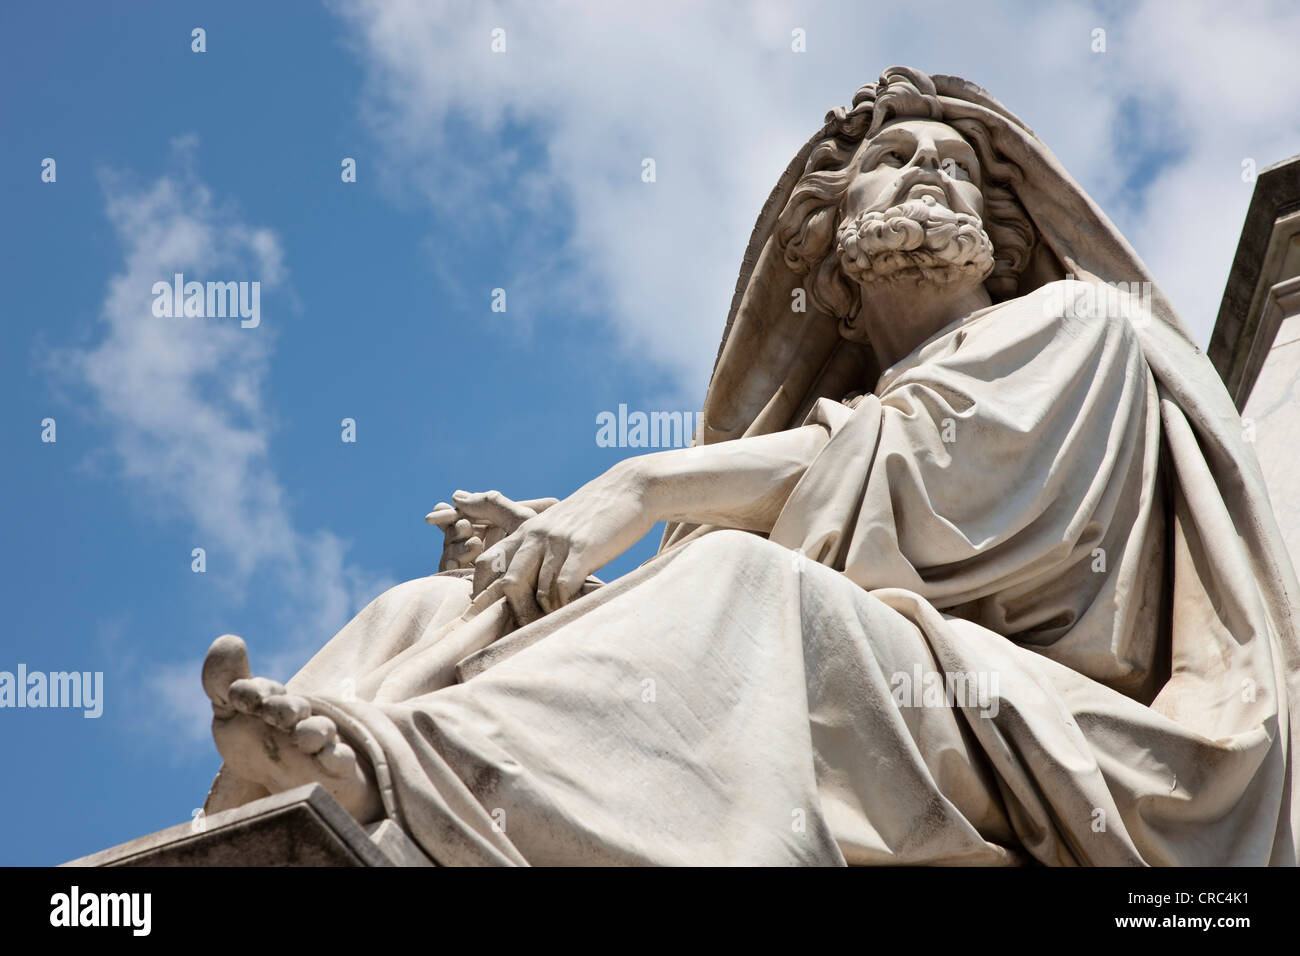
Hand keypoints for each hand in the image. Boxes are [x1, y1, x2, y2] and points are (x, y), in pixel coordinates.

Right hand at [426, 490, 558, 571]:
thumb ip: (494, 505)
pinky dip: (451, 561)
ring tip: (474, 546)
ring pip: (449, 546)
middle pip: (455, 530)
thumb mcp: (521, 522)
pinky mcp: (468, 583)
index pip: (466, 514)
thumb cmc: (541, 551)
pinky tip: (456, 562)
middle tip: (466, 527)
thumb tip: (456, 495)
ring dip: (455, 544)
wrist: (542, 591)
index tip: (445, 505)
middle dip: (455, 528)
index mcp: (496, 527)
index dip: (453, 510)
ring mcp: (474, 564)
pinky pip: (449, 567)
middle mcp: (483, 544)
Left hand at [473, 463, 653, 625]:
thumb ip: (539, 547)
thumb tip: (526, 583)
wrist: (630, 487)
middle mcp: (536, 535)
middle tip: (521, 630)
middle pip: (508, 583)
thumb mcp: (558, 524)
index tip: (487, 614)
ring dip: (542, 613)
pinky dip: (564, 605)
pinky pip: (562, 587)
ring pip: (536, 590)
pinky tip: (571, 609)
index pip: (486, 562)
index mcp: (526, 530)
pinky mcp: (583, 548)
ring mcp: (559, 541)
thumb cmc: (594, 513)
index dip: (481, 591)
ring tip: (548, 625)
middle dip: (512, 612)